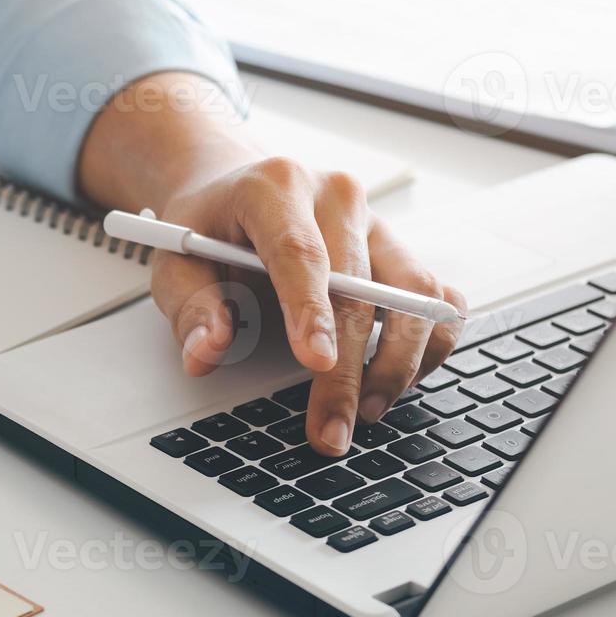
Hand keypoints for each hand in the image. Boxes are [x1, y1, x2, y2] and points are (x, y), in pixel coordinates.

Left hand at [151, 160, 464, 455]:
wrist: (235, 192)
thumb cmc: (209, 229)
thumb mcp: (177, 262)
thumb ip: (191, 308)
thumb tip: (207, 353)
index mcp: (275, 187)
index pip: (300, 252)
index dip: (311, 311)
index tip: (316, 363)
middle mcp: (336, 196)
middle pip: (358, 288)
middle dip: (348, 370)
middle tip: (332, 430)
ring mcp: (376, 222)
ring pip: (415, 294)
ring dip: (398, 362)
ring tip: (366, 411)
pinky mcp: (400, 250)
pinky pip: (438, 298)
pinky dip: (429, 344)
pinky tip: (395, 380)